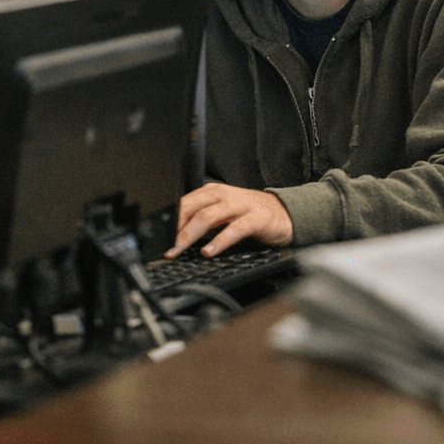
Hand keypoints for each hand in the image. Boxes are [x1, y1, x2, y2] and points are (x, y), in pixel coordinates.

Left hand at [166, 182, 293, 257]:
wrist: (284, 212)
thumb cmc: (249, 214)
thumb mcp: (222, 213)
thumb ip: (202, 220)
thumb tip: (177, 236)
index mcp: (212, 192)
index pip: (184, 203)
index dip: (170, 220)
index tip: (159, 238)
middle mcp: (223, 195)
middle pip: (192, 208)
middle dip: (176, 229)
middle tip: (166, 247)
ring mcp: (240, 205)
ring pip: (208, 217)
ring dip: (190, 234)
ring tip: (180, 249)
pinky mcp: (255, 218)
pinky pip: (234, 229)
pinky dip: (219, 241)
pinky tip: (208, 251)